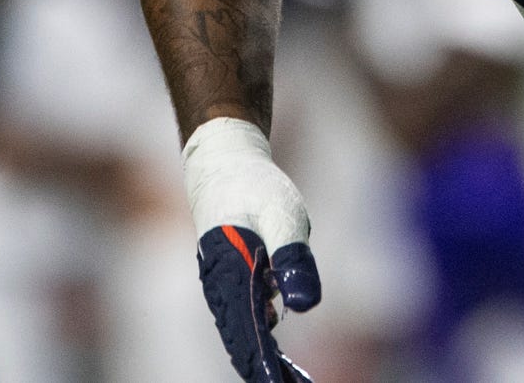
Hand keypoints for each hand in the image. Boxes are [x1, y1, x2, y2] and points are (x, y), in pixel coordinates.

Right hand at [183, 118, 320, 382]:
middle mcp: (220, 287)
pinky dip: (257, 340)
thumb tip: (303, 306)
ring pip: (240, 334)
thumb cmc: (255, 186)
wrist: (223, 162)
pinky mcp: (228, 280)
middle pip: (243, 343)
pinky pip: (241, 319)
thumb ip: (292, 260)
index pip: (251, 336)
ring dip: (261, 360)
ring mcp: (221, 285)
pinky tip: (274, 353)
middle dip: (267, 371)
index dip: (267, 367)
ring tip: (289, 381)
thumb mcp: (284, 216)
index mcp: (231, 276)